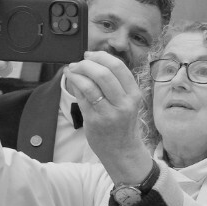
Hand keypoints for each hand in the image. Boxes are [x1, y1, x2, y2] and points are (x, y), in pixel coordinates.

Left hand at [65, 51, 150, 182]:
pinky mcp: (95, 121)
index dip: (101, 56)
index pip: (118, 67)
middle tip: (78, 62)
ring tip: (72, 70)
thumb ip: (115, 84)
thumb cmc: (122, 124)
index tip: (90, 55)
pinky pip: (82, 98)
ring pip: (91, 85)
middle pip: (104, 73)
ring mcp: (109, 113)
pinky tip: (72, 81)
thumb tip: (92, 62)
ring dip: (77, 73)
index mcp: (134, 94)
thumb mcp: (127, 102)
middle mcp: (124, 103)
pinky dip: (75, 85)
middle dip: (87, 63)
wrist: (122, 151)